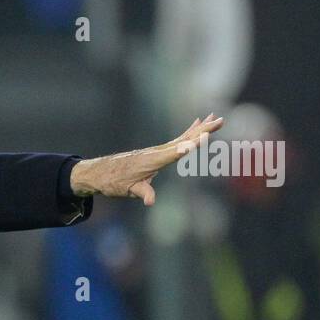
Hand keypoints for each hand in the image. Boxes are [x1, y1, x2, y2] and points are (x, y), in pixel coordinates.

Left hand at [70, 114, 224, 205]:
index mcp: (152, 160)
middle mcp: (157, 152)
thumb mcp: (128, 190)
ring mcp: (158, 150)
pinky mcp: (158, 151)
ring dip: (201, 127)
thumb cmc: (113, 181)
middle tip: (220, 120)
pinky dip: (189, 131)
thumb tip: (151, 202)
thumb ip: (142, 193)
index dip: (189, 146)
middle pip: (184, 139)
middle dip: (203, 131)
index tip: (203, 138)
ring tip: (216, 117)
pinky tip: (198, 122)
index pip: (175, 152)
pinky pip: (178, 139)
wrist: (99, 173)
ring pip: (183, 137)